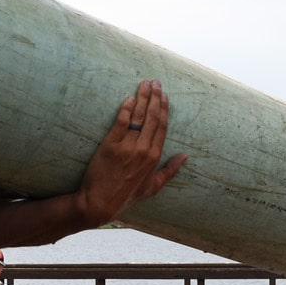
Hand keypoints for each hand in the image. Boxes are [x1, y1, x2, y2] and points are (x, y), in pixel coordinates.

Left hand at [75, 80, 186, 227]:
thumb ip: (170, 171)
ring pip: (138, 116)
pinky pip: (121, 121)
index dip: (163, 109)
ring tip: (143, 84)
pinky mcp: (110, 145)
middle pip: (152, 117)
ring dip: (142, 97)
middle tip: (155, 82)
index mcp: (154, 158)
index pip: (162, 127)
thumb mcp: (153, 187)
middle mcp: (143, 150)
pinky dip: (125, 108)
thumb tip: (185, 156)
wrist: (100, 202)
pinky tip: (128, 98)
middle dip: (154, 97)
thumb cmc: (126, 196)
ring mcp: (127, 146)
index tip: (164, 96)